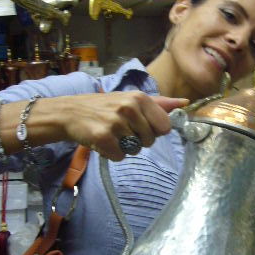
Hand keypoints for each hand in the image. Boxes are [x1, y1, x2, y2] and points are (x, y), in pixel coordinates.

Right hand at [60, 91, 188, 159]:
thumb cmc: (105, 106)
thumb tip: (184, 103)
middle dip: (138, 140)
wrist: (70, 112)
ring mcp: (115, 122)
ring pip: (134, 150)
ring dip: (123, 147)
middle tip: (121, 129)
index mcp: (140, 98)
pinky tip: (102, 141)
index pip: (165, 127)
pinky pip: (119, 156)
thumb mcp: (131, 99)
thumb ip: (159, 103)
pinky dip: (111, 154)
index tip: (141, 126)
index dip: (154, 131)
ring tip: (111, 134)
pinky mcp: (102, 137)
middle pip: (150, 141)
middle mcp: (129, 108)